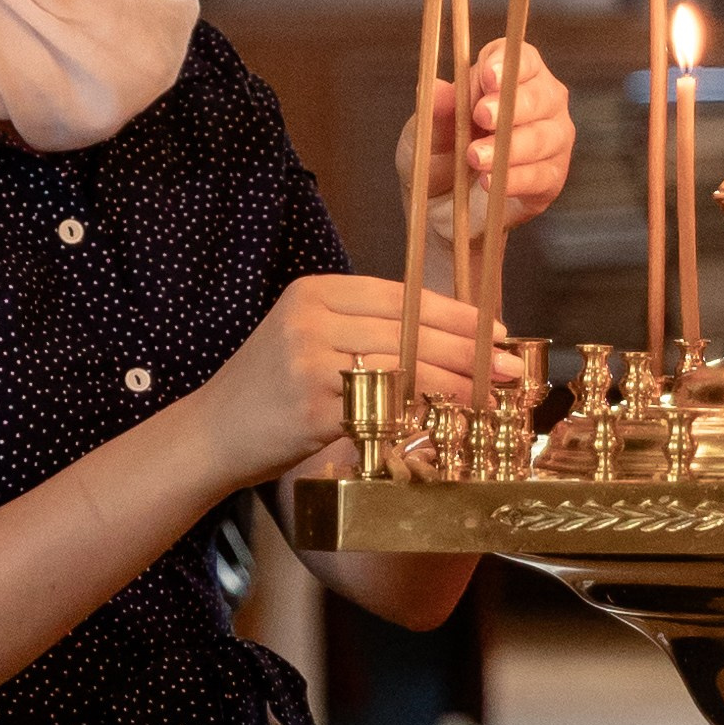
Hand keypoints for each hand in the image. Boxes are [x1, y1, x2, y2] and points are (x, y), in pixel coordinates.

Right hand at [199, 273, 508, 486]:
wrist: (212, 433)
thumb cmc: (269, 390)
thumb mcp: (308, 339)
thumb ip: (362, 330)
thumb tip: (444, 339)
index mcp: (314, 291)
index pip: (400, 294)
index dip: (454, 314)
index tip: (495, 330)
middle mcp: (311, 318)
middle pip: (408, 329)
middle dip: (468, 350)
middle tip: (511, 366)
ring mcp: (309, 361)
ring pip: (403, 367)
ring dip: (455, 384)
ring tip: (492, 395)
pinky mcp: (313, 407)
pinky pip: (382, 406)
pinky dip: (420, 413)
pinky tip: (447, 420)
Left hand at [397, 40, 576, 237]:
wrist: (444, 212)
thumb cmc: (437, 159)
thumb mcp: (423, 134)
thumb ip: (434, 112)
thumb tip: (439, 90)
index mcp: (508, 76)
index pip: (520, 57)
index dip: (506, 64)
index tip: (487, 77)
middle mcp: (539, 101)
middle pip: (541, 93)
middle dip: (511, 104)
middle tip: (481, 116)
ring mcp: (551, 139)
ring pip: (546, 135)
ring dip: (510, 146)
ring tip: (475, 158)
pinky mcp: (551, 177)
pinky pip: (543, 174)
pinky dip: (517, 178)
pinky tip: (492, 181)